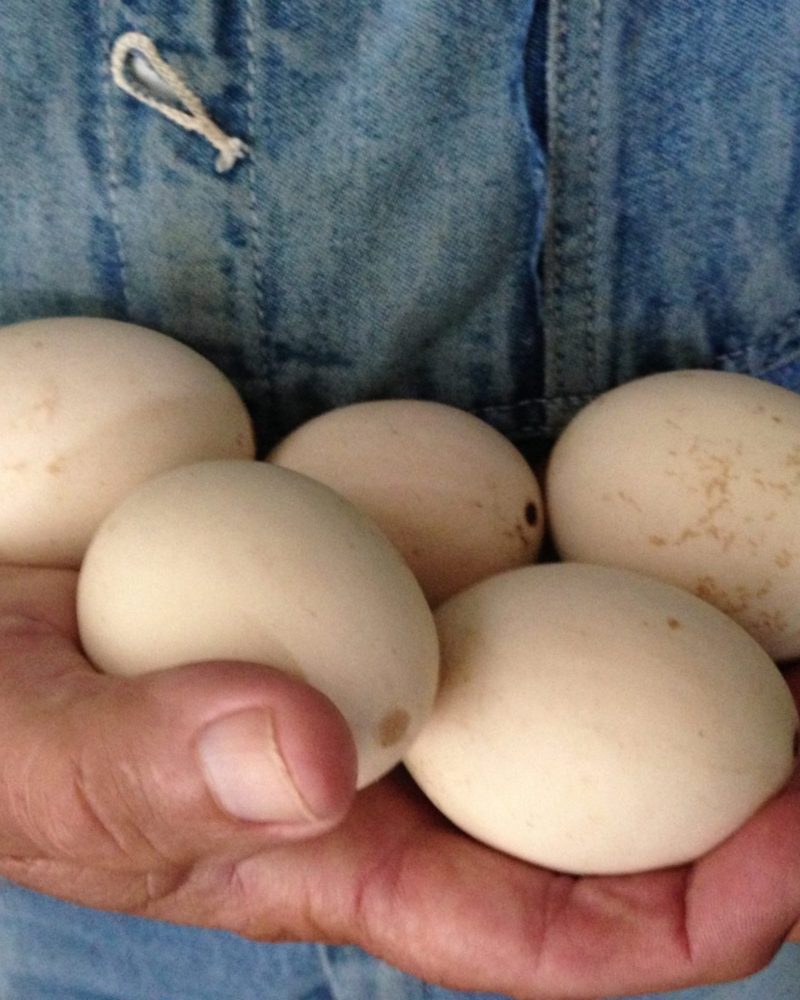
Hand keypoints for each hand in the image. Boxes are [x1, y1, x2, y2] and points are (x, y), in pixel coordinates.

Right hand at [2, 565, 799, 999]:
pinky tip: (631, 519)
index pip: (551, 935)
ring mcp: (392, 676)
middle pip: (605, 813)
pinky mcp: (370, 589)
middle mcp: (395, 776)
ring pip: (574, 695)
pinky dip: (580, 567)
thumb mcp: (50, 760)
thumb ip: (156, 760)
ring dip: (689, 661)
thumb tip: (314, 745)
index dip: (699, 903)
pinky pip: (499, 588)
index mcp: (343, 863)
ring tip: (781, 603)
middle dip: (742, 776)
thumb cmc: (2, 728)